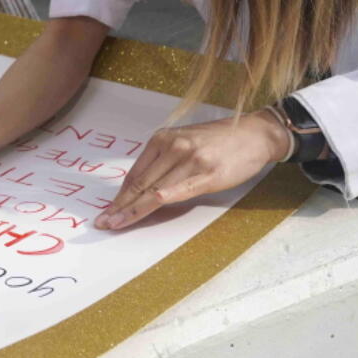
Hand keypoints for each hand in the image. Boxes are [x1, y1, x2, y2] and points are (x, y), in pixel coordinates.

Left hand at [97, 110, 289, 230]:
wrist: (255, 134)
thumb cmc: (220, 141)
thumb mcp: (185, 142)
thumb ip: (165, 161)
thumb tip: (144, 186)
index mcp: (163, 139)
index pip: (135, 173)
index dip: (119, 195)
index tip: (107, 210)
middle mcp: (173, 147)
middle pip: (140, 183)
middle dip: (119, 206)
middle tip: (102, 222)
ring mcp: (189, 159)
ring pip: (153, 189)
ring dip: (131, 210)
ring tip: (115, 224)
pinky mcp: (207, 173)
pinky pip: (177, 190)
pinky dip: (159, 200)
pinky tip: (146, 207)